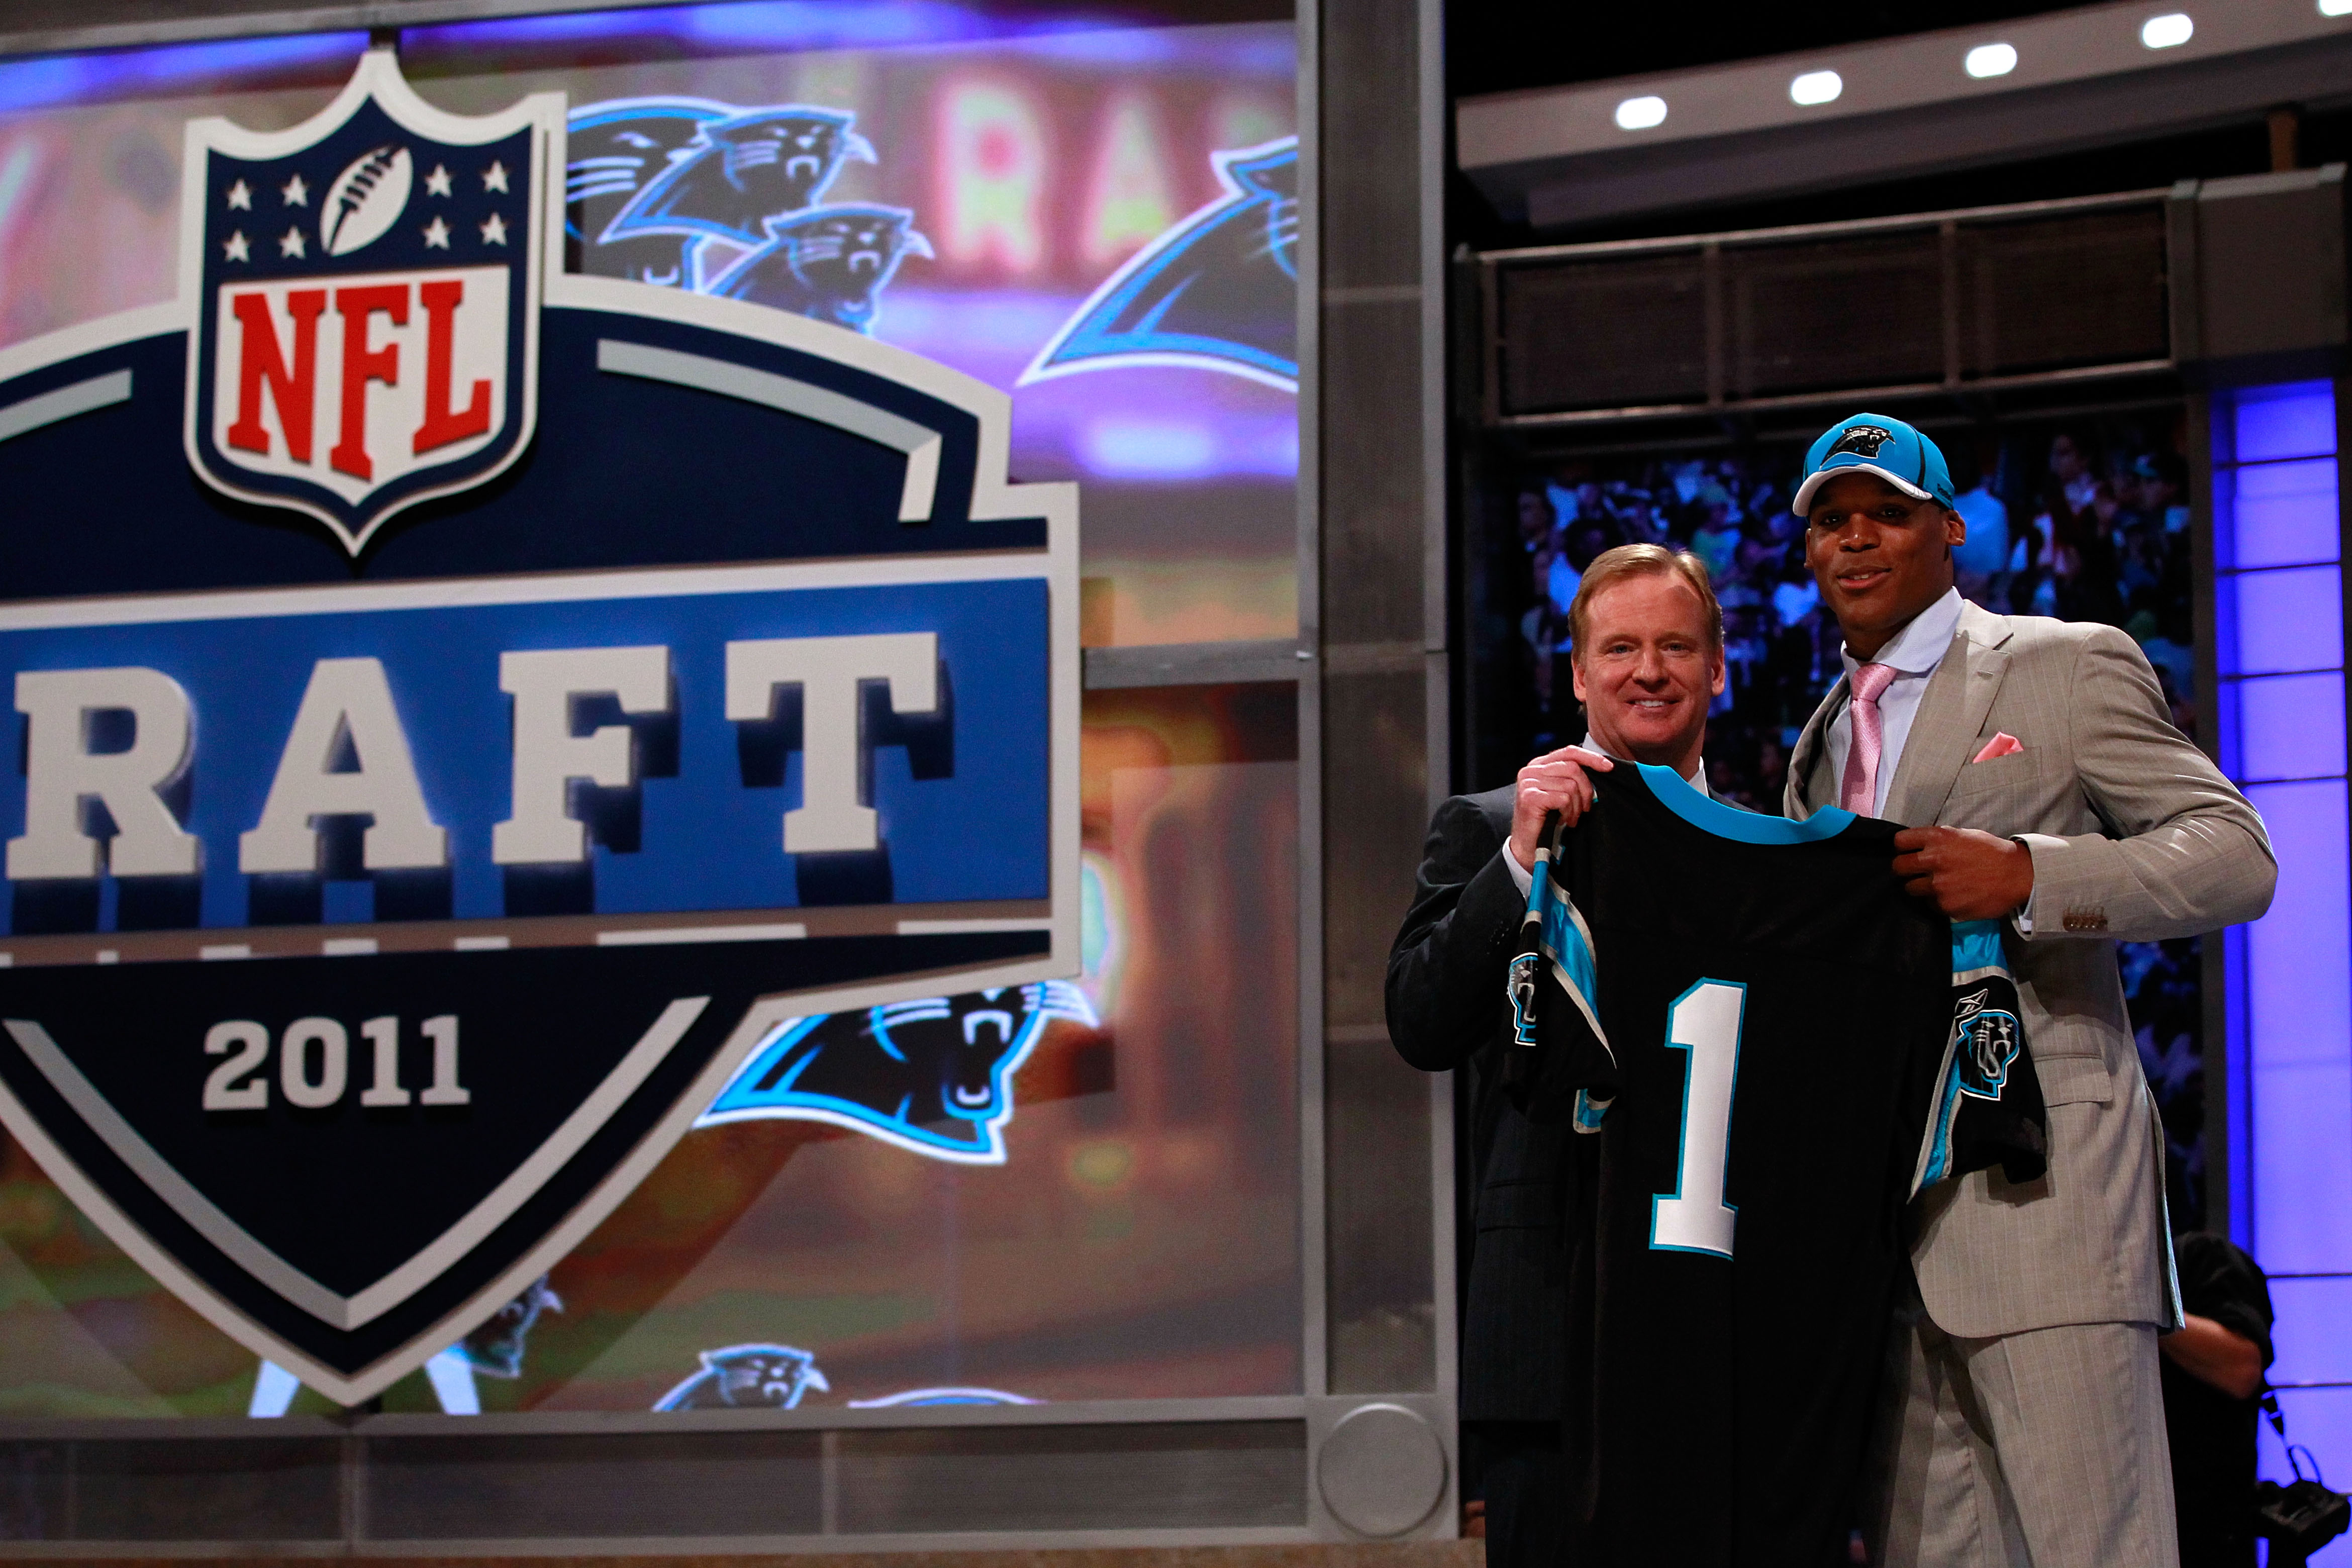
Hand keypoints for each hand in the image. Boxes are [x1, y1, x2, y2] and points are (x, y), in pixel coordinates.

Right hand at [1510, 745, 1612, 869]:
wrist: (1528, 846)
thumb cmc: (1547, 819)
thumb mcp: (1560, 793)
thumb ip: (1571, 777)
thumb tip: (1601, 767)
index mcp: (1539, 764)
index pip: (1569, 752)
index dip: (1591, 758)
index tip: (1608, 768)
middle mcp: (1531, 770)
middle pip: (1573, 768)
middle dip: (1586, 790)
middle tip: (1585, 808)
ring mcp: (1528, 782)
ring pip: (1570, 785)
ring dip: (1577, 806)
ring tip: (1572, 817)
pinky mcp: (1530, 797)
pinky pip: (1564, 799)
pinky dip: (1569, 812)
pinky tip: (1564, 820)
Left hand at [1890, 826, 2034, 921]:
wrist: (2017, 875)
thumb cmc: (1991, 852)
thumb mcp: (1963, 835)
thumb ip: (1938, 841)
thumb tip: (1917, 846)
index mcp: (1938, 838)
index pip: (1900, 841)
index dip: (1903, 847)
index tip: (1908, 851)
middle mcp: (1934, 860)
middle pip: (1899, 867)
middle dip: (1904, 869)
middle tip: (1915, 871)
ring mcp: (1939, 885)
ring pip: (1910, 888)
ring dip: (1919, 887)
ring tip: (1936, 885)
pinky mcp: (1946, 905)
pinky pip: (1929, 904)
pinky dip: (1937, 901)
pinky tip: (1952, 895)